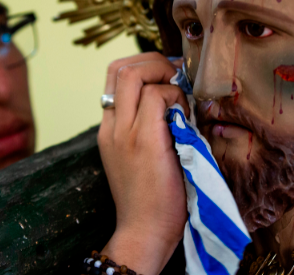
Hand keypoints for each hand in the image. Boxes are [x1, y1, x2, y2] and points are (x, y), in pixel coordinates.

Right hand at [98, 52, 189, 273]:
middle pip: (120, 67)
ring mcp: (125, 132)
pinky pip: (157, 97)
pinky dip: (175, 97)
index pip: (114, 77)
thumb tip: (175, 104)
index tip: (168, 78)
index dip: (142, 66)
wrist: (144, 232)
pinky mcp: (145, 140)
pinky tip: (185, 116)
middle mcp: (111, 126)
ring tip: (181, 97)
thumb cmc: (151, 201)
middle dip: (153, 60)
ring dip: (164, 76)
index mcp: (108, 130)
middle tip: (177, 76)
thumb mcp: (140, 158)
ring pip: (134, 75)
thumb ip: (148, 130)